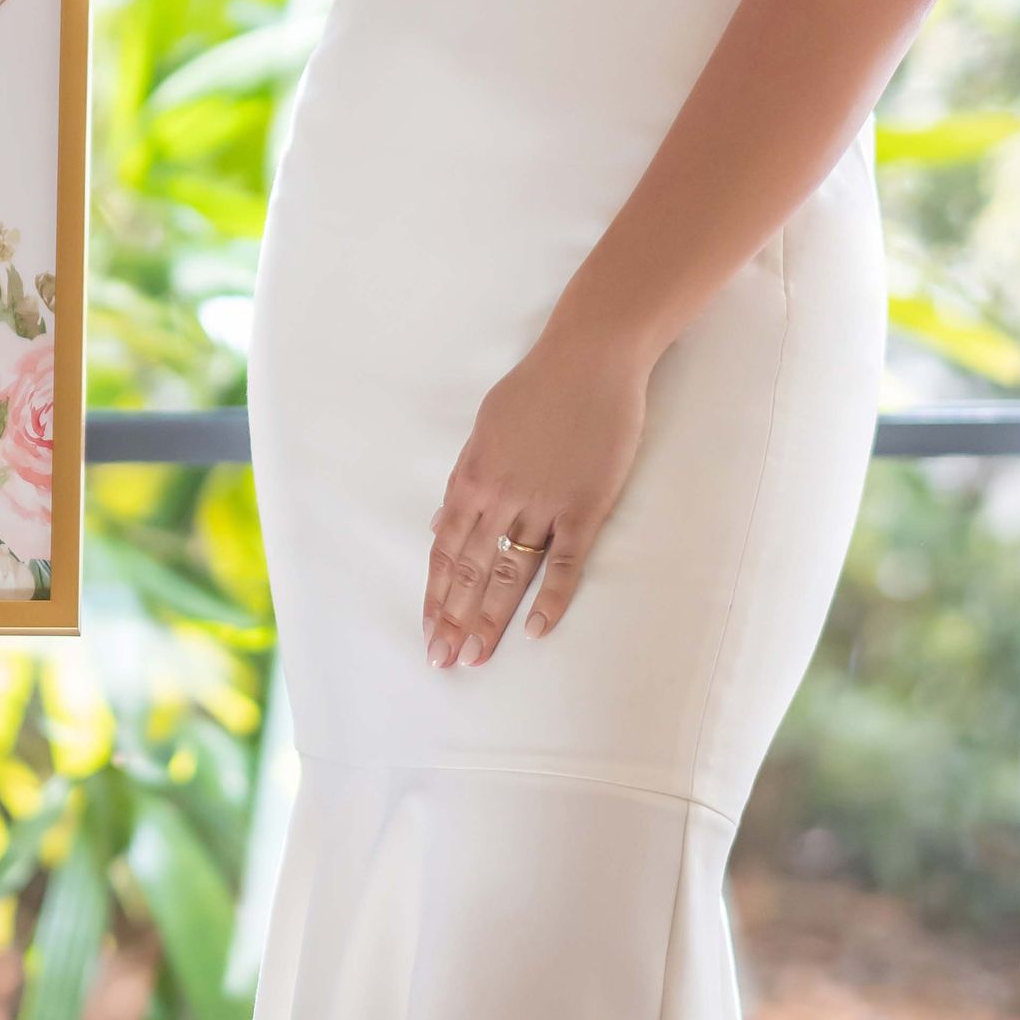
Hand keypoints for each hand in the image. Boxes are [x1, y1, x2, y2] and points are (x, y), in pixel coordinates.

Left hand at [423, 320, 651, 667]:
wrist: (590, 358)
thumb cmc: (537, 387)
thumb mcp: (485, 428)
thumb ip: (465, 480)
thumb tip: (442, 525)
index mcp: (472, 476)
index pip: (446, 549)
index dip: (436, 593)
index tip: (429, 630)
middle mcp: (499, 495)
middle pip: (470, 569)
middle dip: (454, 619)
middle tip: (443, 661)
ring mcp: (542, 502)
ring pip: (508, 572)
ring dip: (490, 619)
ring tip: (475, 658)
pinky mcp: (585, 505)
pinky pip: (565, 562)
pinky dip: (550, 598)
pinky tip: (537, 630)